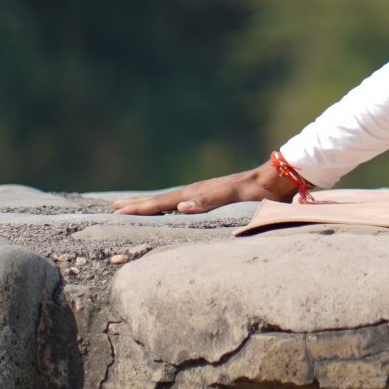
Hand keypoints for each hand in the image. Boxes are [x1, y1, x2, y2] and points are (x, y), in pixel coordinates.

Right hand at [113, 162, 298, 215]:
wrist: (275, 179)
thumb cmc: (257, 192)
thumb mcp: (234, 198)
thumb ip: (208, 202)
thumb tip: (181, 206)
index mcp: (197, 193)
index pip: (163, 202)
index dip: (141, 208)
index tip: (118, 210)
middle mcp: (196, 191)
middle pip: (161, 199)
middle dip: (138, 204)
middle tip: (113, 206)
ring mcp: (203, 192)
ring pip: (169, 199)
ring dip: (149, 203)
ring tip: (131, 205)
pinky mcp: (211, 195)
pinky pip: (181, 201)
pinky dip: (167, 204)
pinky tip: (167, 208)